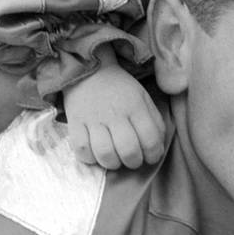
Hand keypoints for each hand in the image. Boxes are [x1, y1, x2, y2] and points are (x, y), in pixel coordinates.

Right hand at [63, 49, 164, 169]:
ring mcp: (94, 118)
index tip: (150, 157)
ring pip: (105, 154)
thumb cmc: (120, 89)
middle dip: (134, 162)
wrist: (91, 71)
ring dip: (112, 164)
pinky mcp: (75, 122)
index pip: (150, 139)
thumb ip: (154, 121)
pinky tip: (95, 153)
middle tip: (132, 160)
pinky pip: (82, 151)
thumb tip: (158, 147)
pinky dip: (90, 158)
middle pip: (128, 150)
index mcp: (136, 106)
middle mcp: (116, 113)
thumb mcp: (143, 98)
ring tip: (115, 159)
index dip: (153, 155)